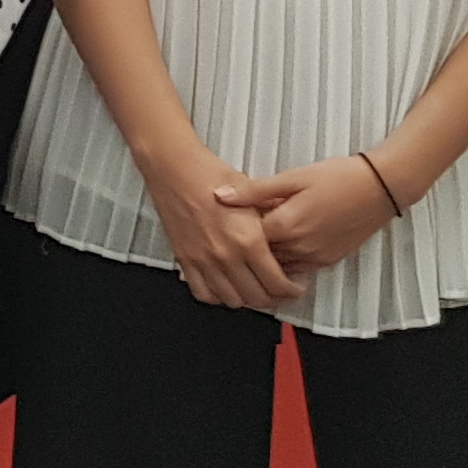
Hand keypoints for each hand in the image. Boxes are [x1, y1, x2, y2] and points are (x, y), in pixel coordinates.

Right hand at [140, 138, 299, 308]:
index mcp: (248, 240)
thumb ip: (272, 220)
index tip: (294, 287)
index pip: (277, 282)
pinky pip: (203, 293)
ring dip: (247, 300)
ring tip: (255, 291)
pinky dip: (217, 297)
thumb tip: (288, 236)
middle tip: (280, 292)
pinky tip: (225, 288)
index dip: (291, 290)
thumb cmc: (208, 174)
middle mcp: (226, 255)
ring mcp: (203, 260)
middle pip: (257, 297)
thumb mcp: (254, 195)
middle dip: (274, 299)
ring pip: (232, 300)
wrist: (173, 167)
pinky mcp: (185, 259)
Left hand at [220, 156, 402, 284]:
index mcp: (286, 225)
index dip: (232, 229)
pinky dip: (284, 261)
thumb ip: (254, 190)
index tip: (224, 219)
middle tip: (234, 232)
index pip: (244, 238)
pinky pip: (297, 268)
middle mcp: (298, 247)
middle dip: (245, 246)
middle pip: (258, 255)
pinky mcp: (328, 260)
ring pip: (277, 264)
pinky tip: (279, 245)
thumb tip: (218, 195)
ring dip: (264, 256)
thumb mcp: (292, 177)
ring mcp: (314, 257)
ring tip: (254, 239)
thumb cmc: (338, 177)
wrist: (382, 187)